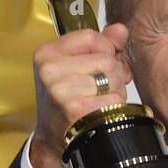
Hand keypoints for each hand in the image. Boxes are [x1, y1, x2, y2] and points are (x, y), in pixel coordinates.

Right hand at [30, 24, 132, 167]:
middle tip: (99, 88)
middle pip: (106, 58)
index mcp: (46, 54)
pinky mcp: (75, 109)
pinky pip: (114, 99)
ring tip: (98, 99)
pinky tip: (99, 112)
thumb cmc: (64, 101)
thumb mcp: (74, 66)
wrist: (54, 137)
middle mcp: (49, 70)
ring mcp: (60, 90)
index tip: (101, 63)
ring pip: (113, 78)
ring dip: (115, 91)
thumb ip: (101, 44)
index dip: (106, 49)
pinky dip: (114, 107)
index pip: (91, 37)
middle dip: (113, 73)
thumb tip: (120, 30)